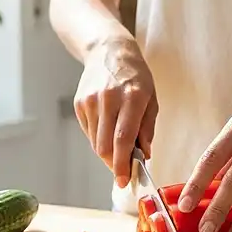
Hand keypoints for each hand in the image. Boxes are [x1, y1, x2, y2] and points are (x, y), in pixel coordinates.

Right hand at [74, 37, 157, 187]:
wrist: (108, 51)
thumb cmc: (135, 76)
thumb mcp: (151, 98)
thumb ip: (147, 128)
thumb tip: (143, 155)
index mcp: (131, 98)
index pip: (123, 139)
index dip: (122, 164)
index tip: (123, 180)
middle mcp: (108, 99)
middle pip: (105, 145)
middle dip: (114, 164)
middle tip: (123, 172)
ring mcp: (90, 101)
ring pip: (95, 142)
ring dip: (107, 152)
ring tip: (119, 146)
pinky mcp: (79, 104)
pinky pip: (89, 132)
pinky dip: (99, 138)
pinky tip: (108, 127)